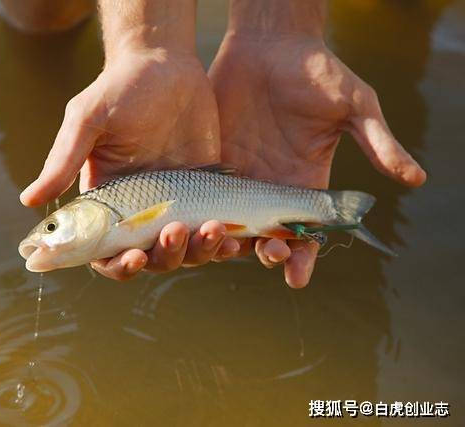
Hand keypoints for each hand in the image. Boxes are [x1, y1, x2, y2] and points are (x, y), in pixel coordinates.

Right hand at [20, 46, 240, 279]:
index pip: (106, 251)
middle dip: (164, 256)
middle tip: (175, 230)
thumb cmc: (119, 89)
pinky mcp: (205, 193)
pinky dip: (223, 244)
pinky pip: (215, 232)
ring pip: (185, 251)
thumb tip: (27, 200)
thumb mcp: (87, 121)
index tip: (133, 257)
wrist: (166, 64)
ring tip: (213, 227)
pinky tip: (234, 241)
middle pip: (150, 259)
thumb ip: (64, 161)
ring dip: (198, 251)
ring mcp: (175, 204)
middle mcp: (140, 211)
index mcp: (107, 202)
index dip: (117, 265)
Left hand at [209, 32, 425, 287]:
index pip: (306, 231)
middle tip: (269, 254)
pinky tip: (193, 226)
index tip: (297, 278)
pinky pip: (201, 197)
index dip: (303, 257)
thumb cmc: (316, 72)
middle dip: (268, 253)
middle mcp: (270, 187)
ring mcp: (237, 177)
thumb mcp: (353, 105)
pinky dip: (198, 215)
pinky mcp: (211, 163)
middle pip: (266, 235)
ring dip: (229, 242)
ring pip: (230, 223)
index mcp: (305, 183)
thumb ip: (377, 141)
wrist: (269, 44)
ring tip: (228, 246)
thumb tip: (417, 178)